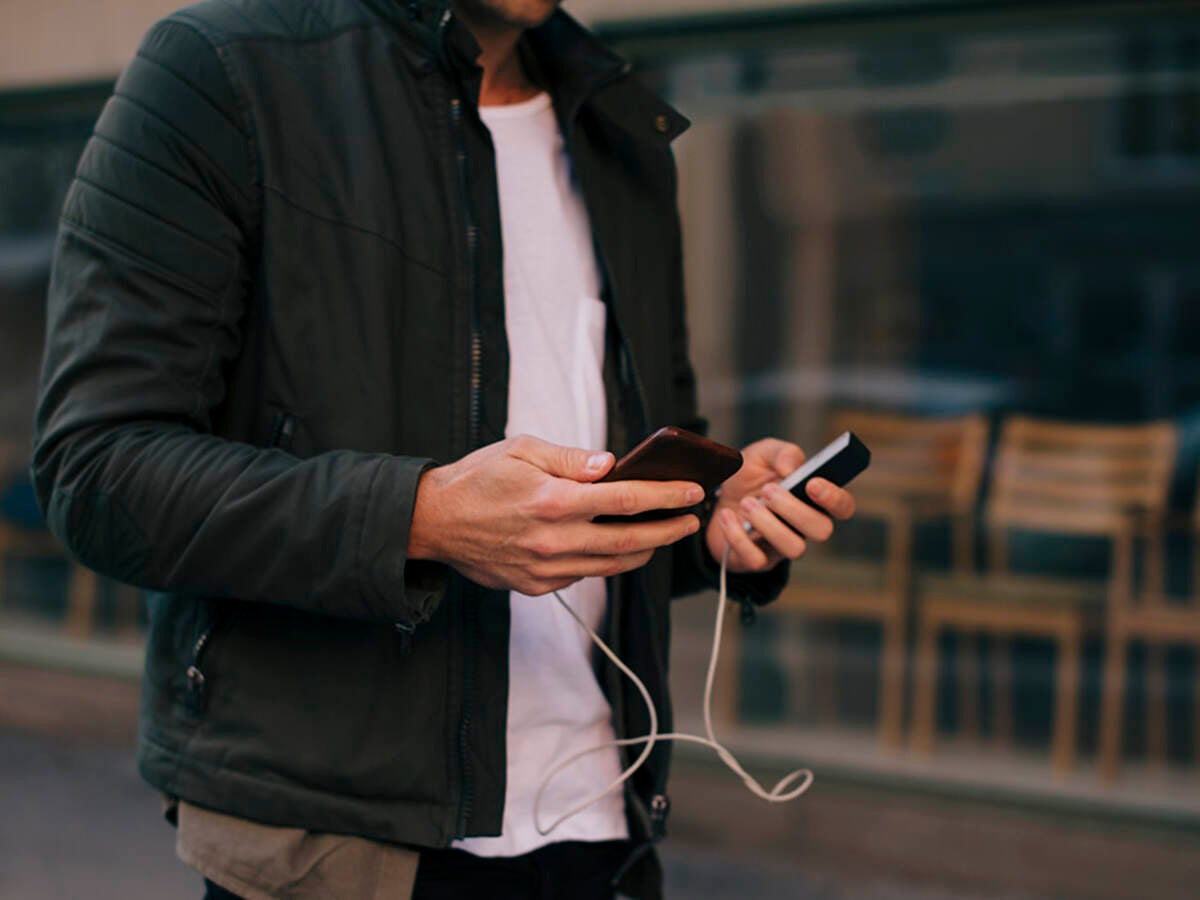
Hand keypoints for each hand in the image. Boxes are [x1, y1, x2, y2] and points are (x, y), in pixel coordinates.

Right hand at [408, 435, 703, 595]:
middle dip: (668, 530)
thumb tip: (612, 465)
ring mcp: (546, 568)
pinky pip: (584, 574)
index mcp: (553, 500)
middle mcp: (554, 539)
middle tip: (691, 521)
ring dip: (645, 550)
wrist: (433, 521)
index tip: (692, 491)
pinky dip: (607, 560)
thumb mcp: (522, 450)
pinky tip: (618, 546)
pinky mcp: (537, 586)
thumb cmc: (478, 478)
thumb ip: (571, 459)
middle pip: (630, 539)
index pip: (626, 499)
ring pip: (612, 564)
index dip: (665, 496)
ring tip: (663, 535)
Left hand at [705, 438, 856, 573]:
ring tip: (747, 503)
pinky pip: (756, 560)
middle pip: (822, 530)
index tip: (812, 483)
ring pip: (795, 549)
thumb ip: (782, 453)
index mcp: (813, 498)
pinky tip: (727, 516)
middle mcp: (804, 525)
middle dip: (794, 509)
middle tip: (767, 490)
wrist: (713, 497)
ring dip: (769, 525)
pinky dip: (738, 536)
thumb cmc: (748, 476)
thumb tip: (791, 469)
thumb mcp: (762, 454)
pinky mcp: (759, 560)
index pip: (843, 506)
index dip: (834, 498)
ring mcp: (784, 546)